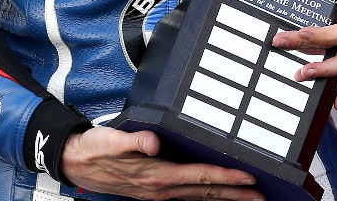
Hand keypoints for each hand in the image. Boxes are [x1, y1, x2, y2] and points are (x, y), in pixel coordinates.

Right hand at [61, 127, 264, 199]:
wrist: (75, 163)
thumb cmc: (95, 150)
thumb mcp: (111, 140)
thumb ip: (134, 141)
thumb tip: (153, 142)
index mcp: (156, 176)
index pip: (200, 178)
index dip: (226, 179)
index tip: (249, 178)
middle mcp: (161, 189)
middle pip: (206, 193)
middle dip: (235, 195)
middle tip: (261, 195)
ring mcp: (158, 192)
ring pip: (199, 197)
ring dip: (224, 198)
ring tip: (248, 197)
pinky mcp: (155, 190)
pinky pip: (187, 195)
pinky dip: (206, 196)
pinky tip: (215, 195)